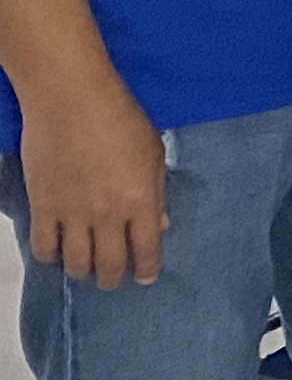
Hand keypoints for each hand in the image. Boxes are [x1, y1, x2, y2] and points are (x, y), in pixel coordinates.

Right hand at [19, 72, 164, 286]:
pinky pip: (43, 247)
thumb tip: (161, 223)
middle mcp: (108, 214)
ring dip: (82, 271)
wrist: (71, 100)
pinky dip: (50, 257)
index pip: (148, 249)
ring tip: (85, 268)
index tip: (146, 276)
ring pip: (76, 263)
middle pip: (110, 264)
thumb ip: (157, 192)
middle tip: (113, 278)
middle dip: (113, 278)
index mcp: (141, 201)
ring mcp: (72, 213)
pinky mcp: (42, 206)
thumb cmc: (119, 118)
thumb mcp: (154, 153)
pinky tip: (56, 253)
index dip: (148, 268)